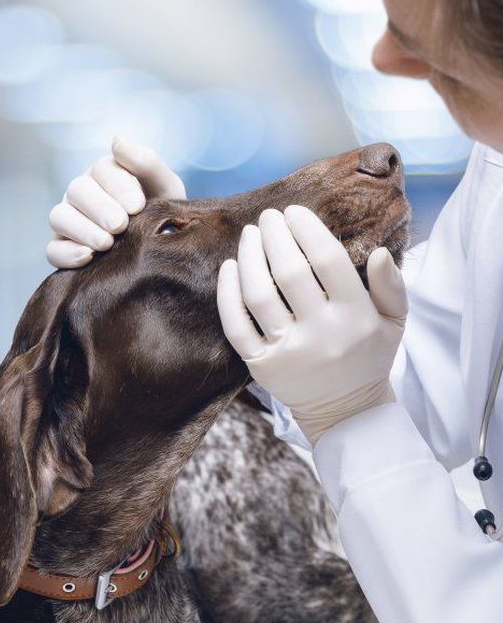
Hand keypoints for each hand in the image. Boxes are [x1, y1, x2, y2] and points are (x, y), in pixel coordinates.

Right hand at [47, 137, 185, 267]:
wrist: (163, 247)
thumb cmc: (163, 212)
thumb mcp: (166, 187)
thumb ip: (146, 163)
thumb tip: (117, 141)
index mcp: (106, 174)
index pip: (103, 170)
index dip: (118, 186)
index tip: (137, 206)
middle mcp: (83, 194)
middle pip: (77, 191)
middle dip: (100, 208)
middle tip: (120, 225)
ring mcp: (70, 221)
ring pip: (59, 217)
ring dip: (82, 229)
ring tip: (107, 243)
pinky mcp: (64, 249)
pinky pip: (53, 250)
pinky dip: (67, 253)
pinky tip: (88, 257)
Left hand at [217, 205, 406, 445]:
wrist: (345, 410)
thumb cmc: (368, 357)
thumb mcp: (394, 323)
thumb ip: (392, 287)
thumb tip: (379, 252)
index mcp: (355, 317)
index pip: (328, 260)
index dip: (307, 229)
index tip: (294, 212)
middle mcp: (320, 333)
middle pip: (289, 272)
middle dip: (275, 235)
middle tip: (268, 217)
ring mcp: (287, 351)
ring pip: (258, 295)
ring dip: (249, 257)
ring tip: (249, 235)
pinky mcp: (261, 366)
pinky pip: (236, 326)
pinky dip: (228, 294)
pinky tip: (229, 268)